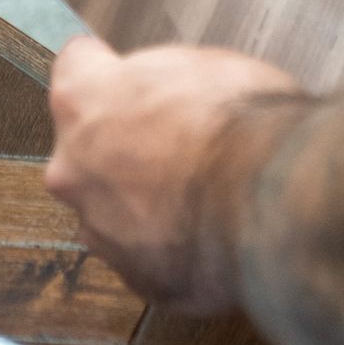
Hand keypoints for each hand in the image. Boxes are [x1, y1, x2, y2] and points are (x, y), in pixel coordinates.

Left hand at [45, 36, 305, 310]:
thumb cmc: (237, 119)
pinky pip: (149, 254)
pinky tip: (213, 227)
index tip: (118, 69)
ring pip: (115, 208)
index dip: (104, 67)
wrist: (268, 201)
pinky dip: (174, 243)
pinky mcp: (136, 279)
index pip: (74, 69)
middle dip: (122, 146)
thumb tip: (163, 94)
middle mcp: (75, 170)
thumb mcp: (203, 65)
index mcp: (85, 102)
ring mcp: (101, 232)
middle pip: (86, 150)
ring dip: (146, 200)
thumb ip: (161, 83)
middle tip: (177, 139)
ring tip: (204, 190)